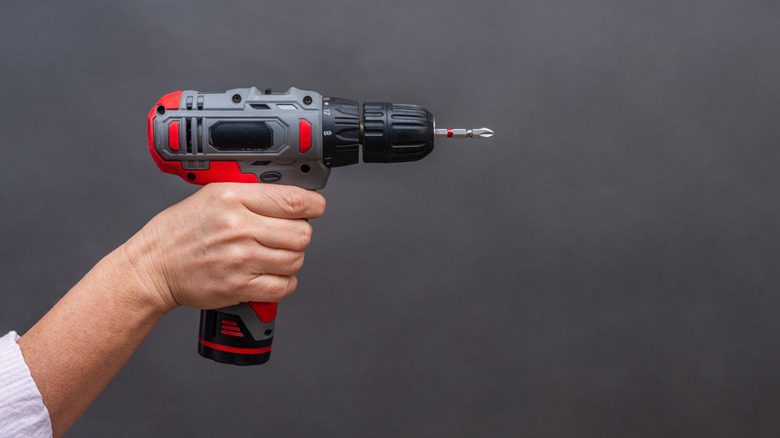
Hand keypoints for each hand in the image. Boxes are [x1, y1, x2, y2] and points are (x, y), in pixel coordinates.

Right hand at [122, 183, 325, 313]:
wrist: (153, 266)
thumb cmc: (181, 231)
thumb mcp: (212, 195)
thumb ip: (252, 193)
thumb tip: (293, 194)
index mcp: (232, 198)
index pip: (293, 200)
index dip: (314, 204)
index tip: (316, 207)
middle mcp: (238, 227)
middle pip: (301, 233)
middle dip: (300, 233)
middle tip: (287, 234)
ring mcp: (239, 259)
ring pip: (295, 260)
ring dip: (292, 259)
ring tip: (275, 254)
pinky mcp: (238, 286)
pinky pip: (283, 286)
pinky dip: (284, 282)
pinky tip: (271, 274)